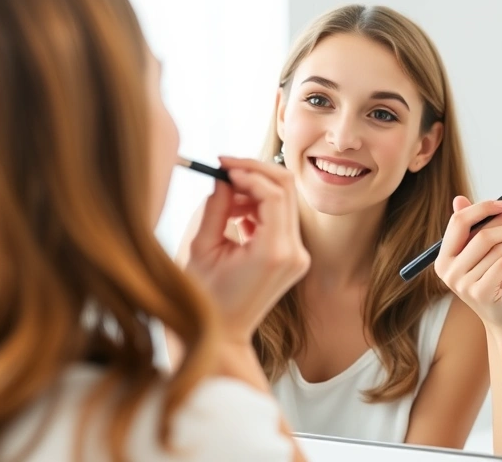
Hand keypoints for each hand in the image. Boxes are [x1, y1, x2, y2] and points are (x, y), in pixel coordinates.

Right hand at [185, 157, 309, 341]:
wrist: (221, 335)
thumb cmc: (203, 297)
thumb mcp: (202, 248)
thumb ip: (216, 208)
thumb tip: (224, 177)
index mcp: (274, 252)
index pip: (274, 194)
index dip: (249, 172)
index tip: (222, 165)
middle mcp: (294, 253)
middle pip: (287, 192)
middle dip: (255, 174)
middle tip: (225, 168)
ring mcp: (299, 256)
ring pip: (284, 203)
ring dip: (255, 192)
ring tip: (225, 203)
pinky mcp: (295, 257)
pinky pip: (282, 219)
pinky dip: (260, 209)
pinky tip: (236, 219)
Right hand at [434, 196, 501, 332]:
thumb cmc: (494, 281)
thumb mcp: (481, 253)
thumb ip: (471, 228)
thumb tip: (459, 199)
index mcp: (443, 258)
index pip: (458, 221)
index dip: (482, 208)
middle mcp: (448, 271)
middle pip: (480, 234)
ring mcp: (462, 284)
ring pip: (495, 248)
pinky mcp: (481, 293)